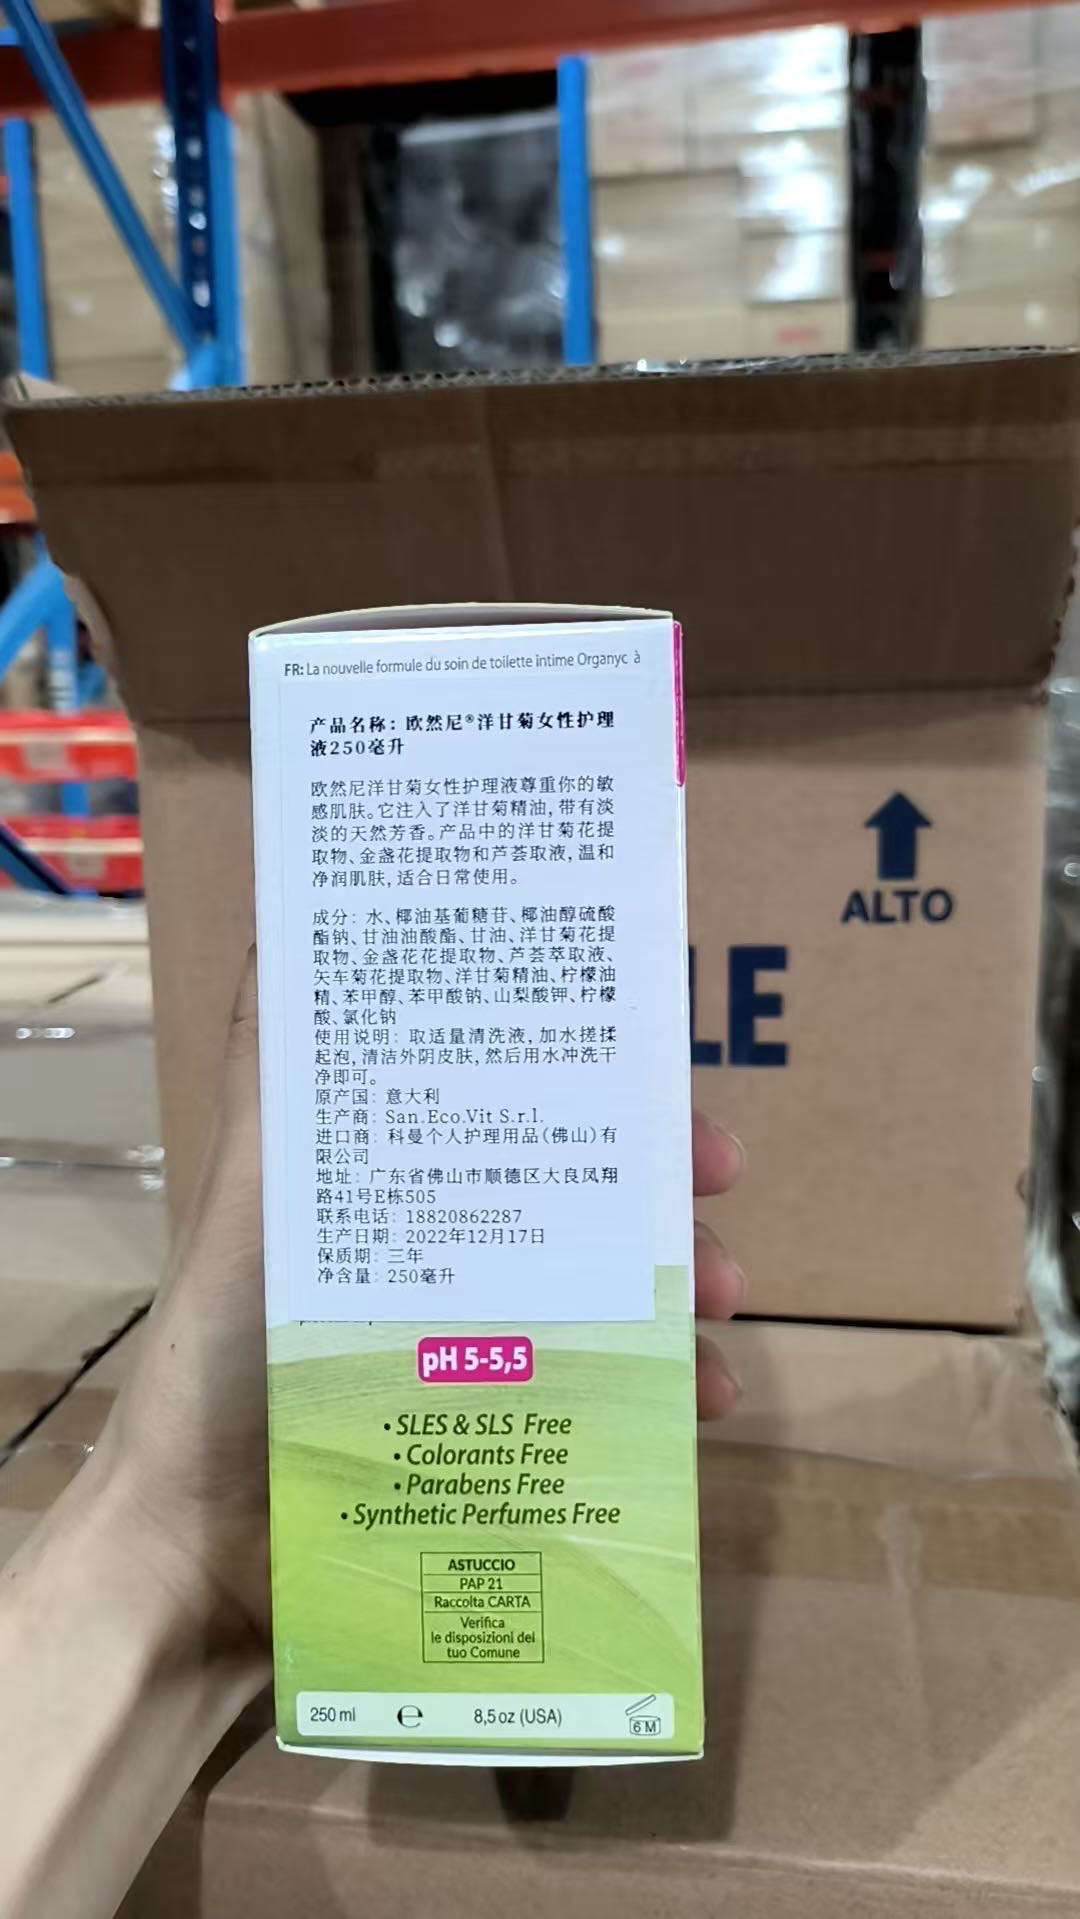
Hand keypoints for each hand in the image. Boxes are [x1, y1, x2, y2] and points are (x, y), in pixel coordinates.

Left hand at [100, 951, 746, 1649]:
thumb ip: (275, 1074)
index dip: (594, 1074)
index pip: (517, 1100)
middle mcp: (452, 1250)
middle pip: (580, 1190)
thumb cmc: (223, 1359)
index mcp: (402, 1181)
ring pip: (613, 1288)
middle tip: (719, 1181)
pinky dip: (668, 1390)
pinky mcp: (508, 1433)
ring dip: (683, 1282)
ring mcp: (486, 1344)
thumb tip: (287, 922)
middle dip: (661, 1181)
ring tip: (720, 1303)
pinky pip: (612, 1396)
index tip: (659, 1061)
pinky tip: (704, 1402)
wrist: (205, 1553)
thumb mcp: (253, 1198)